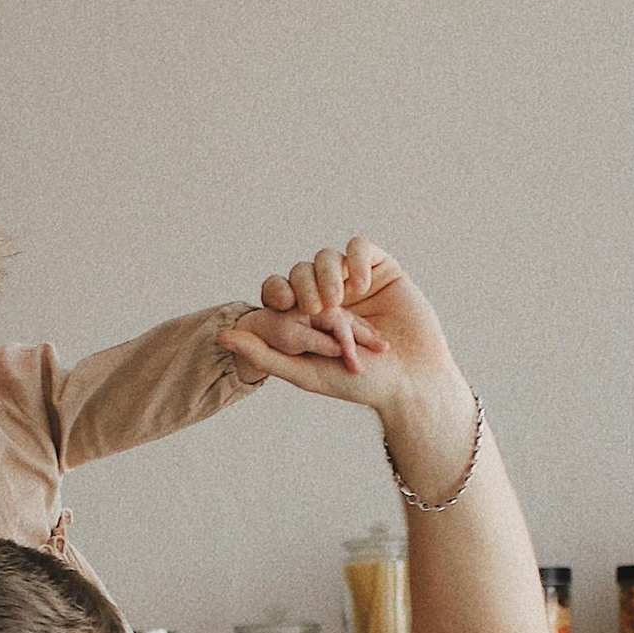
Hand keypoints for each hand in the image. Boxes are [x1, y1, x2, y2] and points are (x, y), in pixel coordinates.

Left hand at [218, 245, 475, 493]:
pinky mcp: (383, 270)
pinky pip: (361, 247)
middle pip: (300, 271)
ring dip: (326, 275)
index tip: (285, 305)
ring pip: (327, 258)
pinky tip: (362, 284)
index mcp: (307, 319)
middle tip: (315, 310)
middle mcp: (330, 296)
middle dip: (303, 287)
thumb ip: (264, 353)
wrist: (413, 382)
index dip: (276, 291)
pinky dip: (356, 258)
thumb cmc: (361, 385)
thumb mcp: (306, 372)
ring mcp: (356, 282)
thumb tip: (220, 336)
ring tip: (337, 303)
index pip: (279, 290)